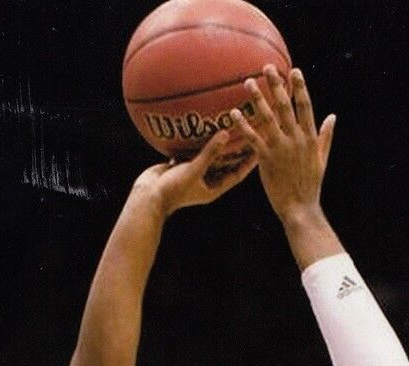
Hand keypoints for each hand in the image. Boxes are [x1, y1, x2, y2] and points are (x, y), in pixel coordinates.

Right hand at [129, 127, 257, 217]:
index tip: (262, 146)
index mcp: (214, 188)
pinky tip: (203, 125)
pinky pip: (194, 151)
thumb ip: (210, 153)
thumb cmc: (172, 190)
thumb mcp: (193, 170)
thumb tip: (226, 133)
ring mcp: (194, 173)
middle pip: (227, 163)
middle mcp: (206, 181)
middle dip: (238, 150)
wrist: (146, 197)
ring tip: (230, 125)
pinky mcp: (182, 165)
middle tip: (250, 132)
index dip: (250, 161)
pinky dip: (199, 140)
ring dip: (219, 143)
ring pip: (211, 156)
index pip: (238, 174)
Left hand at [230, 66, 335, 220]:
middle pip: (285, 106)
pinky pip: (253, 138)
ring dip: (257, 98)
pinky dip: (243, 125)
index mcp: (310, 137)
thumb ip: (326, 136)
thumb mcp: (322, 159)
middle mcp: (296, 139)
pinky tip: (234, 113)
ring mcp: (281, 148)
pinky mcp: (267, 159)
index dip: (300, 87)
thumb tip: (332, 116)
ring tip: (247, 82)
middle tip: (267, 67)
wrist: (300, 209)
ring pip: (268, 117)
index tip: (294, 71)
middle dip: (276, 85)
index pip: (305, 106)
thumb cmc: (310, 186)